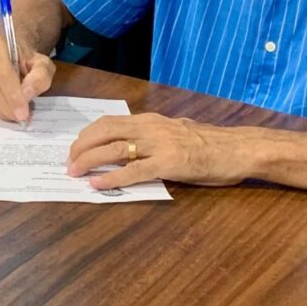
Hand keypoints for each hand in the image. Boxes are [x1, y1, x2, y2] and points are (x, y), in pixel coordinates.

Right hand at [0, 34, 54, 121]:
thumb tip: (26, 94)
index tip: (23, 114)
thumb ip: (40, 77)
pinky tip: (4, 112)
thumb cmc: (28, 59)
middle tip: (19, 118)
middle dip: (6, 106)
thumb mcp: (43, 65)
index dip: (13, 96)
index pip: (3, 74)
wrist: (14, 53)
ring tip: (14, 117)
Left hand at [67, 114, 249, 189]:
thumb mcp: (177, 133)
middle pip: (105, 131)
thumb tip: (136, 148)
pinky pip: (133, 171)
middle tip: (68, 161)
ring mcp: (159, 145)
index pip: (110, 122)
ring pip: (114, 148)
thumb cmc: (211, 144)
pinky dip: (111, 178)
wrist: (238, 149)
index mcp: (151, 120)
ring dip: (89, 160)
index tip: (75, 147)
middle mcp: (151, 127)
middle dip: (81, 146)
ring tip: (74, 172)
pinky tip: (97, 184)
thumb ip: (155, 137)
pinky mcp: (169, 163)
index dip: (88, 134)